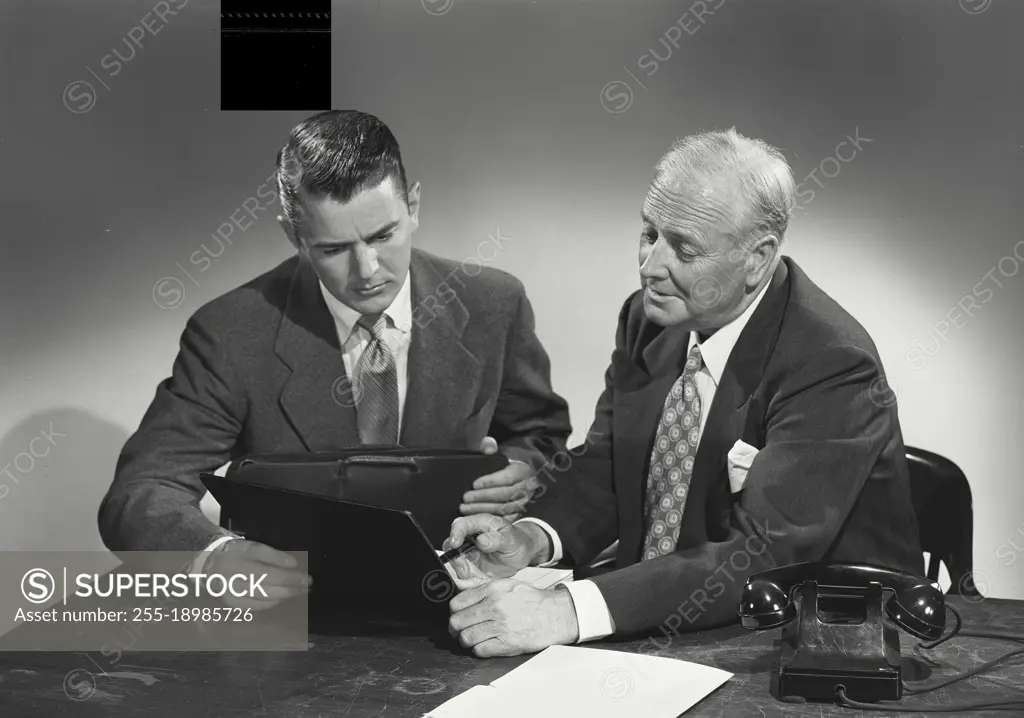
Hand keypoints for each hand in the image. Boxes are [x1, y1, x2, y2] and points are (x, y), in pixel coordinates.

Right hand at [204, 540, 311, 610]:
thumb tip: (292, 564)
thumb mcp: (253, 547)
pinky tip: (281, 598)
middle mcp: (239, 580)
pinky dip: (271, 603)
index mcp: (245, 563)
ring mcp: (235, 594)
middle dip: (292, 587)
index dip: (292, 575)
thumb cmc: (235, 553)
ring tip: (299, 591)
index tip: (306, 575)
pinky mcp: (233, 603)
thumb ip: (273, 555)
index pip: (274, 571)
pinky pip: (256, 606)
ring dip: (285, 595)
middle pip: (272, 586)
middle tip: (308, 585)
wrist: (208, 564)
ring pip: (265, 597)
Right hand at [443, 514, 546, 580]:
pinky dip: (462, 573)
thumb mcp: (511, 541)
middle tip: (463, 563)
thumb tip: (481, 540)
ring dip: (457, 565)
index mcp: (481, 523)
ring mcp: (468, 550)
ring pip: (453, 556)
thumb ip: (496, 540)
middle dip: (453, 553)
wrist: (521, 557)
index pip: (462, 524)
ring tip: (468, 571)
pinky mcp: (469, 563)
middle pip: (452, 540)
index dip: (456, 533)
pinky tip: (471, 575)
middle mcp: (471, 535)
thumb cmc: (516, 543)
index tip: (455, 544)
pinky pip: (460, 569)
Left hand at [448, 579, 578, 656]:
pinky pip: (480, 650)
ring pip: (466, 638)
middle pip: (457, 622)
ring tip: (472, 638)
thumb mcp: (506, 584)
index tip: (458, 615)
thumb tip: (457, 586)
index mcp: (492, 590)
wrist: (555, 615)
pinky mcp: (507, 644)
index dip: (454, 611)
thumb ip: (481, 586)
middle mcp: (494, 607)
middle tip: (460, 630)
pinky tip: (484, 644)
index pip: (457, 603)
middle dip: (456, 628)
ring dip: (466, 641)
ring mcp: (500, 626)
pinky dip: (478, 649)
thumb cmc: (531, 600)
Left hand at [461, 437, 538, 519]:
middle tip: (466, 498)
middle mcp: (527, 487)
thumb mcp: (500, 455)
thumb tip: (487, 443)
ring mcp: (525, 502)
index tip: (474, 484)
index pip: (507, 477)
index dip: (490, 481)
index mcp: (522, 471)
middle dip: (483, 497)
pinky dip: (490, 518)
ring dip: (484, 509)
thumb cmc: (507, 467)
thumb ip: (491, 448)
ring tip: (465, 508)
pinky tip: (476, 517)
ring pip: (505, 508)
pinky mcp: (520, 513)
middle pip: (505, 494)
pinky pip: (505, 519)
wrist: (522, 478)